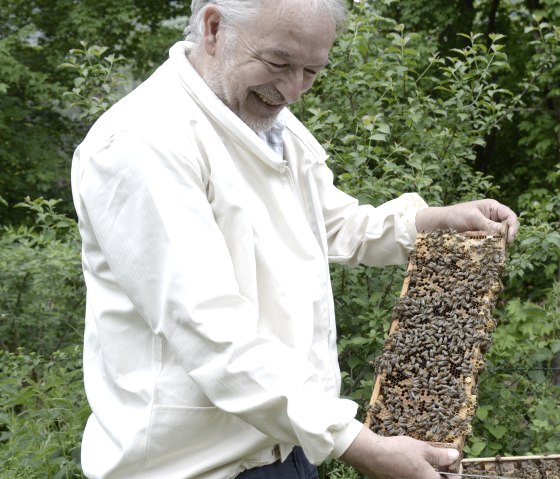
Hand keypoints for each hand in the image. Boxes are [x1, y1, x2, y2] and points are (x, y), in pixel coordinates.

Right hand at [340, 427, 459, 478]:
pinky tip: (413, 460)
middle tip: (442, 458)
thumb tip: (455, 455)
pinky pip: (414, 478)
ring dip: (430, 471)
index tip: (454, 462)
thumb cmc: (399, 451)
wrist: (373, 455)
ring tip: (427, 457)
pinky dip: (418, 472)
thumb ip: (440, 455)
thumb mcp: (422, 449)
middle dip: (442, 472)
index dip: (455, 474)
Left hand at [415, 199, 518, 244]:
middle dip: (506, 237)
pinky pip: (491, 244)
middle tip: (501, 246)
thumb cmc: (455, 216)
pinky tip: (486, 251)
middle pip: (508, 228)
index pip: (510, 216)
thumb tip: (503, 233)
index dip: (513, 227)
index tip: (509, 238)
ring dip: (497, 243)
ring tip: (492, 248)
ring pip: (500, 238)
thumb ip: (488, 224)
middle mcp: (492, 218)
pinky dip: (490, 247)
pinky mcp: (482, 238)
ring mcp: (487, 229)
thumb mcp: (472, 218)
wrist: (439, 224)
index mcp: (492, 208)